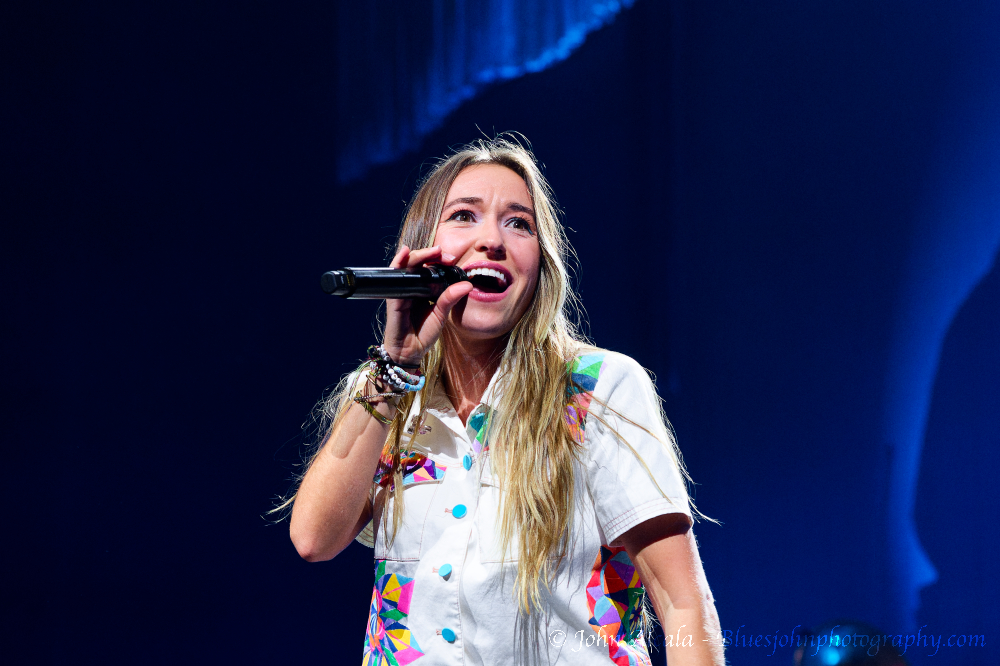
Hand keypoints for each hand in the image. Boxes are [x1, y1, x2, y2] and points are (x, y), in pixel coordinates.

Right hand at [382, 245, 473, 365]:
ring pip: (407, 265)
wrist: (410, 351)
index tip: (452, 259)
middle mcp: (411, 287)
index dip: (439, 260)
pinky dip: (399, 263)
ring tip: (433, 251)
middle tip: (445, 254)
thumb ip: (451, 298)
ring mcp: (401, 290)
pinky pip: (394, 277)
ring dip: (419, 255)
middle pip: (418, 263)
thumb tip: (468, 284)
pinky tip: (405, 253)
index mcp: (423, 289)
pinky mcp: (393, 297)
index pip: (429, 267)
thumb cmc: (424, 332)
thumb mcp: (441, 314)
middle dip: (431, 255)